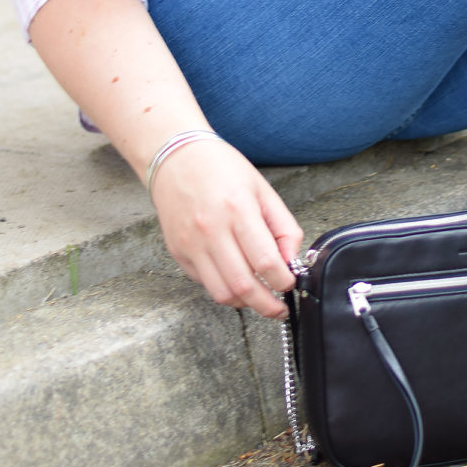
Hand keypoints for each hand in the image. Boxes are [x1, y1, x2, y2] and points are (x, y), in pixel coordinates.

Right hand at [150, 137, 303, 318]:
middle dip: (267, 306)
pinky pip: (205, 283)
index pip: (266, 262)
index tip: (290, 282)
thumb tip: (291, 260)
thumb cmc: (222, 168)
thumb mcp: (262, 189)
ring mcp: (191, 244)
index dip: (284, 280)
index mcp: (238, 210)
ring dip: (245, 303)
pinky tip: (235, 278)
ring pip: (222, 294)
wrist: (175, 157)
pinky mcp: (178, 253)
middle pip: (244, 286)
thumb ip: (283, 226)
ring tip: (258, 297)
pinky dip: (224, 289)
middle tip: (279, 308)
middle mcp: (211, 230)